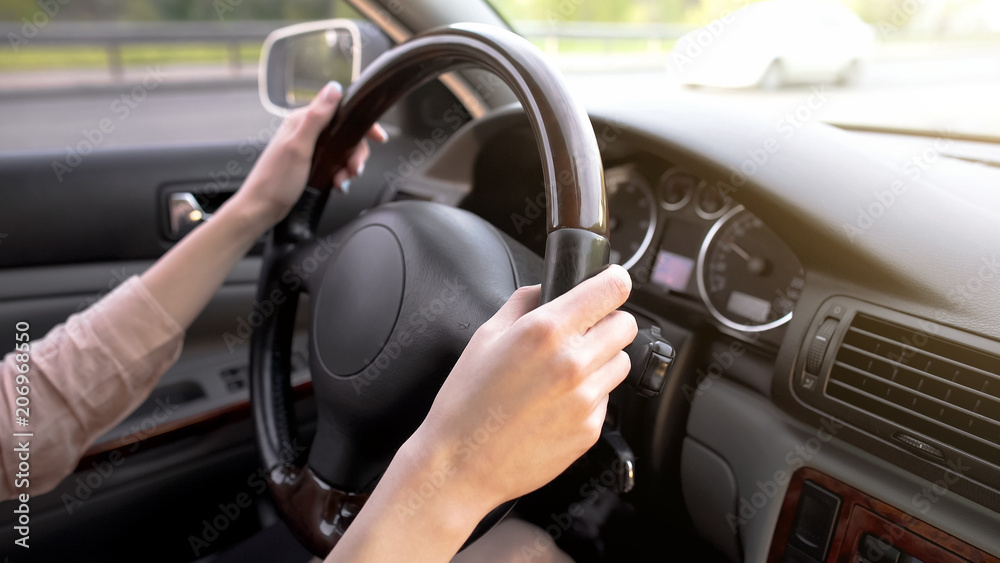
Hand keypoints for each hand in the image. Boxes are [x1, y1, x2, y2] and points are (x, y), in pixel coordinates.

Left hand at [233, 80, 388, 225]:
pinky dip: (341, 175)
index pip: (341, 111)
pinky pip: (335, 165)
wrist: (261, 208)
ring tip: (343, 180)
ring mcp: (309, 148)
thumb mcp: (299, 146)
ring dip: (349, 167)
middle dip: (356, 153)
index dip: (362, 123)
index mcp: (303, 121)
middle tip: (355, 169)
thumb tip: (334, 88)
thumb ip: (317, 117)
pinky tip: (338, 185)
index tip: (377, 137)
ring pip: (343, 151)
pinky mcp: (311, 164)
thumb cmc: (275, 180)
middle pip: (347, 134)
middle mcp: (307, 131)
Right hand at [326, 266, 636, 561]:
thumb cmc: (465, 402)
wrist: (460, 464)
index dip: (614, 282)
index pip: (611, 290)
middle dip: (608, 323)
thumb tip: (545, 288)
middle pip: (626, 325)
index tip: (611, 284)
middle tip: (584, 333)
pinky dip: (591, 396)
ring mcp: (585, 398)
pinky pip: (607, 399)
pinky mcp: (590, 429)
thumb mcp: (484, 337)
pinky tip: (558, 404)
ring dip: (603, 360)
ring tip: (567, 372)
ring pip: (621, 363)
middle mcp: (573, 362)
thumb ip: (522, 303)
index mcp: (545, 331)